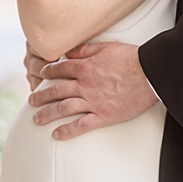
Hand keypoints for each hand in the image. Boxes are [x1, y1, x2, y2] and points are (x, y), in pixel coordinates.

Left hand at [27, 41, 158, 139]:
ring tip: (36, 119)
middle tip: (31, 100)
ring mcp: (93, 102)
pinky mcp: (104, 116)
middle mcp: (85, 85)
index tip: (40, 75)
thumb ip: (84, 50)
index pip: (59, 69)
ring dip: (47, 114)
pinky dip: (67, 131)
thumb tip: (68, 51)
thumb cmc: (132, 58)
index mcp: (85, 66)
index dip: (47, 72)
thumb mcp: (105, 47)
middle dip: (41, 96)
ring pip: (63, 108)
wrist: (151, 74)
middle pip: (56, 90)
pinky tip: (56, 135)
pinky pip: (81, 125)